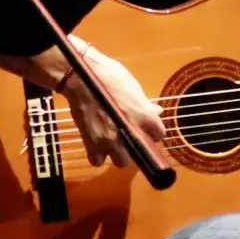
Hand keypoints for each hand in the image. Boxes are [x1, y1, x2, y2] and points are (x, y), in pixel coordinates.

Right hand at [58, 37, 172, 172]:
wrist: (79, 77)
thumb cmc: (107, 76)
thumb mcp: (132, 86)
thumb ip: (144, 104)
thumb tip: (156, 111)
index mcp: (145, 117)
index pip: (159, 134)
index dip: (152, 131)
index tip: (146, 128)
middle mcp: (131, 132)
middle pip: (141, 153)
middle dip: (135, 146)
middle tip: (128, 136)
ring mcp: (111, 140)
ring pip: (121, 162)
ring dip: (118, 154)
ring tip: (112, 142)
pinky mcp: (92, 144)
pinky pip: (97, 161)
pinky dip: (97, 155)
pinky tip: (97, 145)